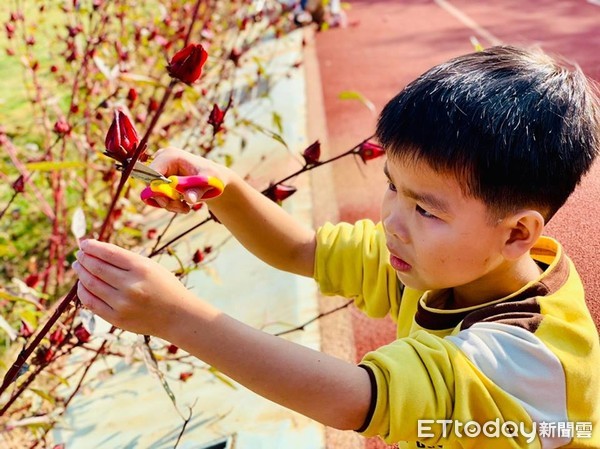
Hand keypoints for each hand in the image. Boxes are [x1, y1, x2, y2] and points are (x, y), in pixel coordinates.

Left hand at [72, 239, 197, 337]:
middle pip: (96, 267)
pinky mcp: (117, 319)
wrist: (178, 316)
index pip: (108, 253)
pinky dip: (83, 292)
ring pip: (90, 284)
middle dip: (84, 258)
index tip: (84, 243)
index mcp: (141, 268)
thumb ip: (126, 260)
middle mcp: (130, 285)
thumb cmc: (165, 287)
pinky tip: (83, 285)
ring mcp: (122, 304)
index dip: (92, 246)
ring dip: (81, 273)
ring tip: (78, 267)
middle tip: (79, 254)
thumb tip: (95, 252)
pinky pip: (91, 303)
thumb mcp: (151, 266)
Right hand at [149, 147, 232, 212]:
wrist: (213, 178)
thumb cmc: (212, 176)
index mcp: (170, 155)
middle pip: (151, 185)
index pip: (152, 174)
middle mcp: (161, 160)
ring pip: (153, 193)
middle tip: (183, 208)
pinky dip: (169, 203)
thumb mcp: (207, 182)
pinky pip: (157, 196)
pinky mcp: (160, 178)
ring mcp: (159, 169)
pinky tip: (182, 204)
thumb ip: (197, 190)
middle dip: (165, 200)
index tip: (174, 201)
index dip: (159, 190)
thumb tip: (189, 199)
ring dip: (169, 204)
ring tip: (185, 207)